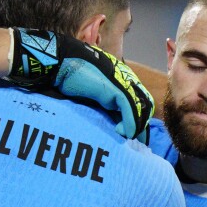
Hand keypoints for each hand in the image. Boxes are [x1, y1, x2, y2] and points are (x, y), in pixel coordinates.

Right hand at [6, 28, 153, 140]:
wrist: (63, 63)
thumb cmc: (72, 78)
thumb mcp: (91, 94)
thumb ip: (102, 104)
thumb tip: (109, 123)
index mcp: (121, 82)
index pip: (137, 104)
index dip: (137, 122)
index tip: (132, 137)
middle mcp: (126, 82)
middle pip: (143, 107)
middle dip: (141, 127)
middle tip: (135, 143)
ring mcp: (123, 84)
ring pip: (139, 110)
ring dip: (136, 127)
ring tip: (128, 139)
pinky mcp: (116, 89)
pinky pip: (129, 109)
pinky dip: (129, 123)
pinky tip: (123, 133)